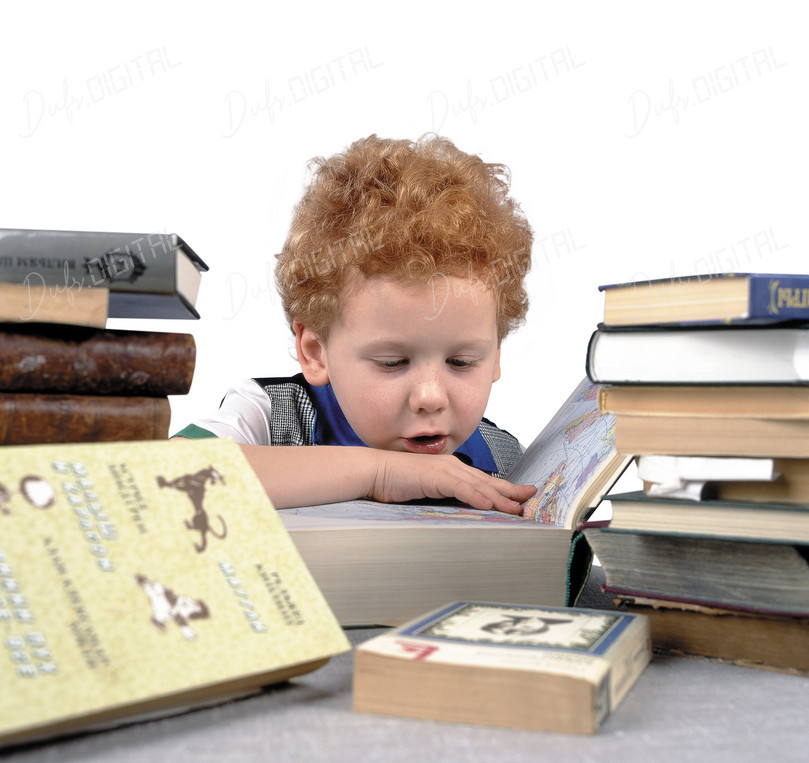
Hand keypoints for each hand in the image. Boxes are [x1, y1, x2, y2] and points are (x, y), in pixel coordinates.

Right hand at [368, 451, 536, 513]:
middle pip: (488, 481)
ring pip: (478, 485)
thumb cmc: (396, 482)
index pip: (483, 480)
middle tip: (531, 497)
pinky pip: (459, 488)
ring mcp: (444, 470)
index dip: (504, 488)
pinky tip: (488, 504)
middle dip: (510, 490)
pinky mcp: (434, 477)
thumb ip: (444, 495)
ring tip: (516, 507)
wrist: (375, 471)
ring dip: (499, 497)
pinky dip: (475, 496)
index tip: (522, 495)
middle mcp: (452, 466)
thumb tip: (460, 509)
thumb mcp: (426, 490)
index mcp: (451, 469)